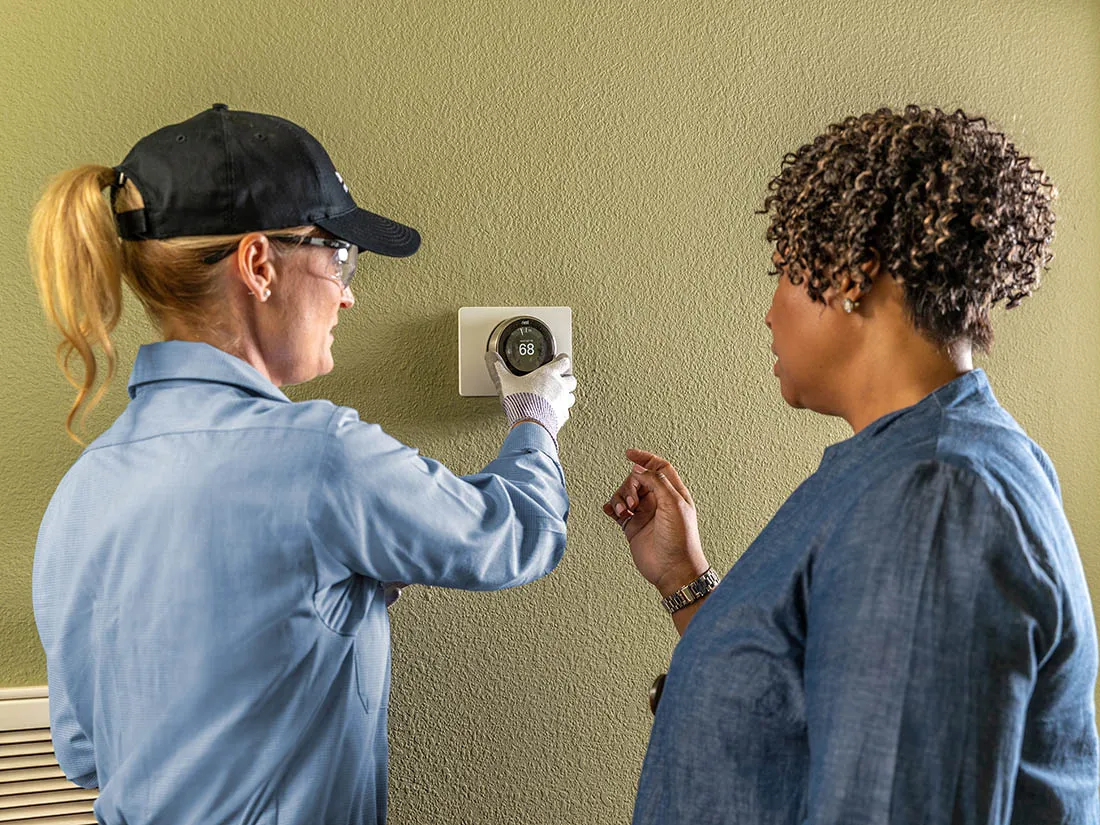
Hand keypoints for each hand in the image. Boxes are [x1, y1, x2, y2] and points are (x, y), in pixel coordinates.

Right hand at [485, 352, 575, 440]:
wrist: (529, 424)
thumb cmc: (522, 402)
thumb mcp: (505, 382)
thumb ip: (498, 368)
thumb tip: (491, 357)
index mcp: (549, 374)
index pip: (563, 362)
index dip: (562, 360)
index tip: (560, 359)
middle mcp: (559, 387)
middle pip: (571, 379)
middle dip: (566, 379)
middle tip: (560, 379)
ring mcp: (562, 403)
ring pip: (572, 396)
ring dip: (566, 395)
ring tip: (558, 397)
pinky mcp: (562, 417)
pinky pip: (566, 412)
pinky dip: (561, 412)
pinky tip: (553, 413)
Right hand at [603, 449, 707, 596]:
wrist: (673, 569)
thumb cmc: (681, 539)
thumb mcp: (673, 504)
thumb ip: (657, 482)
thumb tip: (639, 469)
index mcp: (672, 493)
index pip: (658, 467)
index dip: (645, 458)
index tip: (629, 454)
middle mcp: (658, 501)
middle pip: (637, 480)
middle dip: (630, 485)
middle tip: (633, 501)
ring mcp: (644, 514)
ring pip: (625, 494)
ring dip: (620, 498)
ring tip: (624, 511)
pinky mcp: (632, 527)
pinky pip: (617, 510)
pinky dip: (611, 507)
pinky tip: (611, 510)